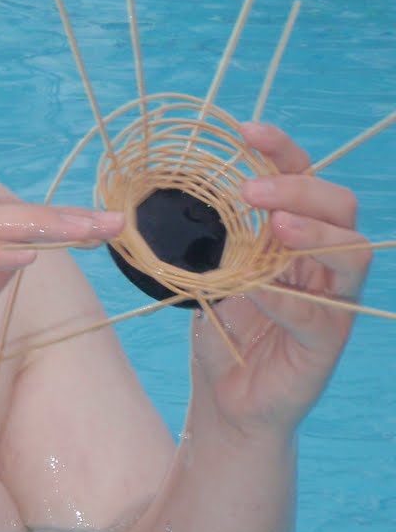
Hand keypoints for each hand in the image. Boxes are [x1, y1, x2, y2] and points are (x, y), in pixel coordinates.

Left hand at [191, 120, 371, 435]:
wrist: (227, 401)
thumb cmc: (225, 332)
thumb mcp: (214, 272)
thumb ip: (215, 237)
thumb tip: (179, 189)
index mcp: (297, 237)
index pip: (304, 179)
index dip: (281, 150)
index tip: (245, 130)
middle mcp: (323, 263)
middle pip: (340, 206)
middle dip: (299, 187)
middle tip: (251, 190)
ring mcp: (332, 302)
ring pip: (351, 252)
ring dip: (311, 231)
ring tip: (275, 225)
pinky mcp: (325, 342)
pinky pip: (317, 312)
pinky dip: (285, 296)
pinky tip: (255, 288)